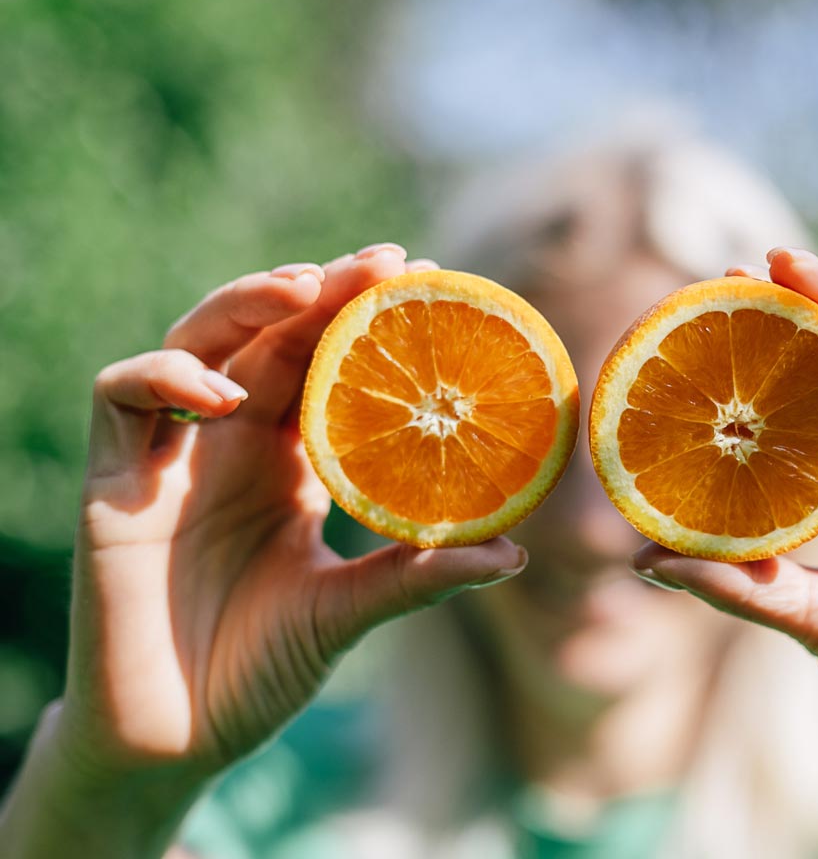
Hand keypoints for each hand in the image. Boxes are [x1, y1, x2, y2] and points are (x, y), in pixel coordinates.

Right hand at [62, 244, 524, 785]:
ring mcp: (172, 456)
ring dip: (245, 304)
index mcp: (290, 462)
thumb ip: (416, 578)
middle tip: (385, 263)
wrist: (175, 743)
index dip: (367, 319)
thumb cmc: (259, 672)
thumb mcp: (346, 612)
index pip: (327, 363)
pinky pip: (121, 395)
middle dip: (322, 289)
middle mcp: (233, 443)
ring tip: (306, 289)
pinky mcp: (112, 481)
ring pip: (197, 340)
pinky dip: (166, 376)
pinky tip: (222, 394)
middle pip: (270, 334)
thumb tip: (516, 554)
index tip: (427, 283)